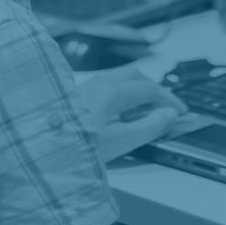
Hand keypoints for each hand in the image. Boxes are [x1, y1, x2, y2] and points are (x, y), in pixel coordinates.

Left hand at [74, 66, 190, 162]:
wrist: (43, 148)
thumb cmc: (79, 146)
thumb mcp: (122, 141)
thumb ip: (151, 126)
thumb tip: (170, 115)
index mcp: (113, 91)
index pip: (151, 90)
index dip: (170, 101)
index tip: (181, 112)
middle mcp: (100, 82)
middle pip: (137, 76)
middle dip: (156, 90)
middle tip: (167, 106)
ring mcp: (88, 85)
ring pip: (122, 78)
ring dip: (140, 89)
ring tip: (149, 109)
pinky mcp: (79, 93)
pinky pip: (109, 85)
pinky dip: (124, 92)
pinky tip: (124, 110)